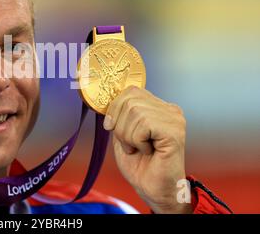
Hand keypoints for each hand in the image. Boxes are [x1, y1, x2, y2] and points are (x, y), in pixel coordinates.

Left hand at [104, 86, 191, 213]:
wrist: (153, 190)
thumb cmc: (139, 164)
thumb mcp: (122, 132)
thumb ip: (119, 113)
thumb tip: (105, 98)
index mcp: (158, 107)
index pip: (130, 91)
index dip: (115, 108)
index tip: (110, 127)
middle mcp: (169, 109)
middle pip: (130, 100)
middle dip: (120, 125)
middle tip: (130, 144)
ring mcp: (174, 119)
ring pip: (134, 112)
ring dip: (128, 136)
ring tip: (138, 149)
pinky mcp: (175, 131)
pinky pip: (143, 125)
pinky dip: (137, 141)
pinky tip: (148, 151)